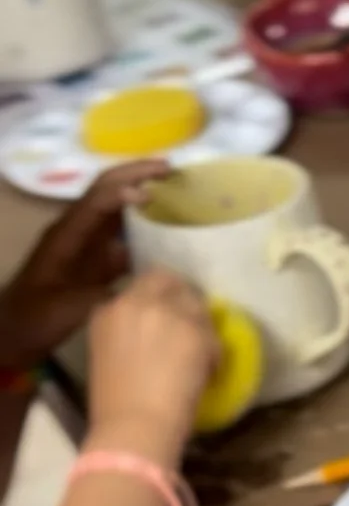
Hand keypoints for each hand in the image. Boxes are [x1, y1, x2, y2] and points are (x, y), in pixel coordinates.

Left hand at [0, 161, 167, 367]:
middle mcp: (78, 232)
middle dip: (138, 177)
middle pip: (109, 192)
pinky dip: (144, 239)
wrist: (14, 334)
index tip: (157, 189)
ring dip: (144, 204)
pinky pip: (122, 245)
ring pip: (118, 216)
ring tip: (177, 198)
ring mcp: (87, 249)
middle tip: (171, 171)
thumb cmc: (34, 319)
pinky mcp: (94, 268)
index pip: (99, 196)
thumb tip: (141, 289)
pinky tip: (168, 244)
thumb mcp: (66, 308)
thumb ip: (102, 295)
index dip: (127, 186)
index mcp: (68, 233)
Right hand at [88, 269, 218, 463]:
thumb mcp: (106, 358)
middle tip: (193, 328)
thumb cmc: (115, 411)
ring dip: (201, 328)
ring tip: (201, 357)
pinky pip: (213, 335)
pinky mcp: (193, 331)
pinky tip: (208, 375)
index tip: (166, 321)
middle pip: (166, 280)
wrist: (132, 430)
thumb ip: (124, 335)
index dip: (157, 303)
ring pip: (195, 304)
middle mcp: (133, 302)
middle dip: (182, 299)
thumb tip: (152, 338)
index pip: (138, 289)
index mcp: (105, 312)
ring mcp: (165, 313)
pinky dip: (215, 354)